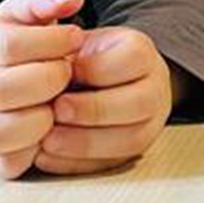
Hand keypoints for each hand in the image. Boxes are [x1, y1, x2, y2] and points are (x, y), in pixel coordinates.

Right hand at [0, 0, 86, 179]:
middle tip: (68, 72)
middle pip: (0, 90)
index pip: (7, 45)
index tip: (75, 37)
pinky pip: (9, 160)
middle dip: (48, 80)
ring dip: (42, 115)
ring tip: (59, 100)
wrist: (9, 79)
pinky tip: (51, 123)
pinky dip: (36, 144)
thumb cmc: (29, 44)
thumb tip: (69, 2)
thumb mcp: (32, 11)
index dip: (50, 42)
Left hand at [38, 26, 173, 175]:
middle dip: (92, 110)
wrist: (92, 83)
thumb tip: (52, 39)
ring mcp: (148, 124)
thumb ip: (60, 39)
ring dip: (85, 143)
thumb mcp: (70, 38)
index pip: (132, 59)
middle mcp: (155, 89)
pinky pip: (112, 164)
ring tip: (48, 139)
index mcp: (141, 53)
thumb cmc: (78, 60)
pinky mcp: (130, 154)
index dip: (93, 69)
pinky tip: (50, 155)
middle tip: (56, 110)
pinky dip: (78, 163)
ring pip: (131, 139)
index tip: (61, 73)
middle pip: (138, 103)